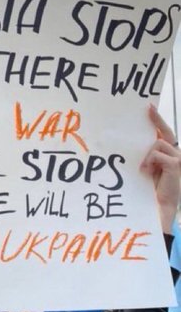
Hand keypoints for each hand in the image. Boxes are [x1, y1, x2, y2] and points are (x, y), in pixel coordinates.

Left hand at [140, 105, 180, 232]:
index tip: (149, 107)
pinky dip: (149, 162)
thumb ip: (148, 155)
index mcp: (170, 153)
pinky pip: (157, 154)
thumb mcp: (149, 167)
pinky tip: (148, 171)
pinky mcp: (176, 163)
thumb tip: (134, 141)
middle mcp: (177, 153)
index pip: (164, 133)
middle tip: (148, 108)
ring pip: (157, 144)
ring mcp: (178, 157)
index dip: (157, 120)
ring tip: (145, 169)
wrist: (161, 205)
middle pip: (165, 132)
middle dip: (156, 120)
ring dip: (147, 156)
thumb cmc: (152, 188)